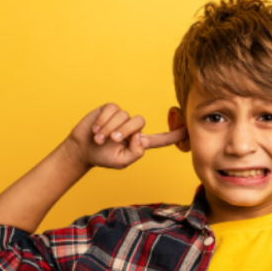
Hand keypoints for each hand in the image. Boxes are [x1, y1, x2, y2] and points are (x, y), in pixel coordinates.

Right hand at [67, 103, 187, 169]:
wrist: (83, 149)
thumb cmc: (103, 157)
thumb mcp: (122, 161)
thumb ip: (135, 152)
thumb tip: (140, 135)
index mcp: (140, 143)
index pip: (161, 139)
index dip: (174, 136)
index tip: (188, 131)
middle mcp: (134, 128)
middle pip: (139, 122)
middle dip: (124, 131)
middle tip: (111, 141)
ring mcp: (123, 117)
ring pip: (124, 116)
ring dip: (109, 128)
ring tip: (99, 139)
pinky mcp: (110, 109)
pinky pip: (112, 110)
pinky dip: (103, 121)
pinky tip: (96, 130)